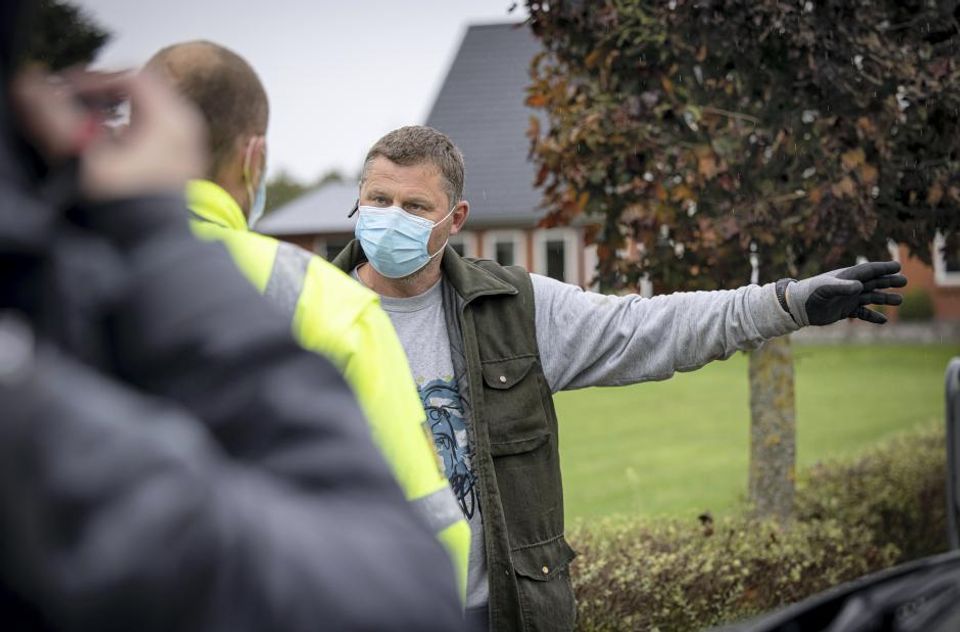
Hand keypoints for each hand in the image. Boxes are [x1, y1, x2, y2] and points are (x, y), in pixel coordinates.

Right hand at [11, 69, 207, 200]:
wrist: (154, 247)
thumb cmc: (128, 205)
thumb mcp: (83, 156)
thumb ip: (53, 117)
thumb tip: (29, 87)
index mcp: (171, 118)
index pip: (129, 77)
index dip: (91, 78)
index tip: (63, 91)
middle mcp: (186, 129)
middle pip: (139, 92)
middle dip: (100, 95)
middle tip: (70, 102)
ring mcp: (187, 148)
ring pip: (145, 113)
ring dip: (111, 114)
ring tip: (82, 127)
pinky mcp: (180, 166)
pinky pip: (152, 134)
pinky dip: (125, 133)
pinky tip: (103, 151)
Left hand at [784, 261, 906, 325]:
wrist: (798, 307)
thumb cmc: (810, 293)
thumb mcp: (826, 289)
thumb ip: (842, 287)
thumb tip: (860, 286)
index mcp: (847, 277)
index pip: (869, 270)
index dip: (883, 268)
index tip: (898, 266)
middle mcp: (849, 286)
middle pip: (873, 282)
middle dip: (888, 281)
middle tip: (904, 281)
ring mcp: (848, 298)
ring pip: (871, 297)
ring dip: (885, 298)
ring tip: (900, 300)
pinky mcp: (844, 310)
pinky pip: (862, 312)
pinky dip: (872, 316)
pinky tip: (883, 321)